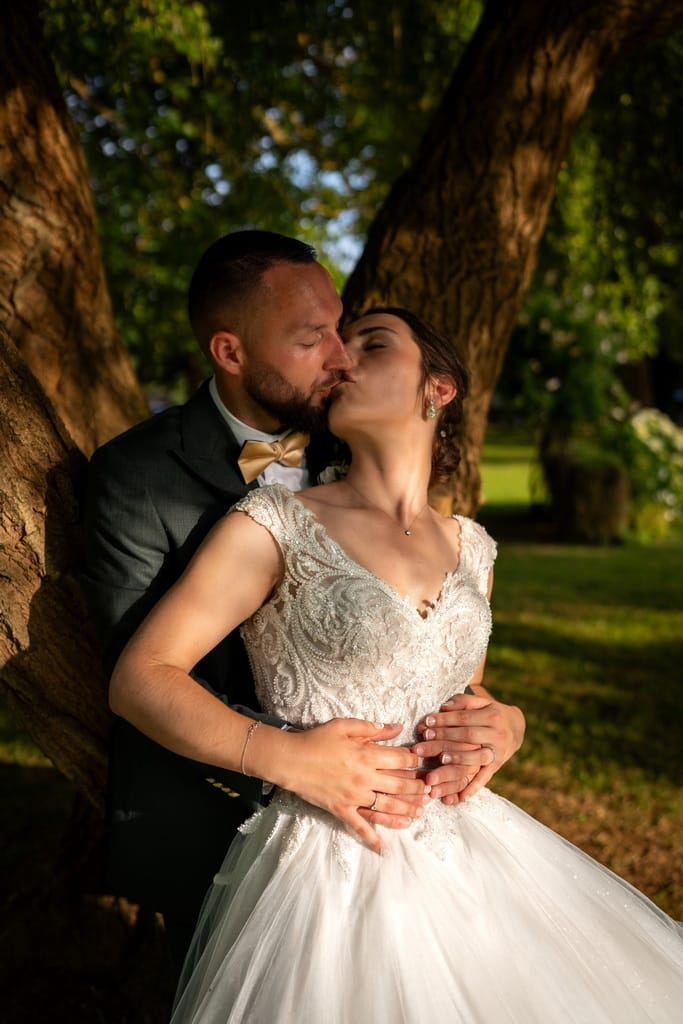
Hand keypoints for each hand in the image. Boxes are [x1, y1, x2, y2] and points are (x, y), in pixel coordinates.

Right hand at [271, 720, 425, 852]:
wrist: (290, 760)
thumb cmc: (316, 740)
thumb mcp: (344, 726)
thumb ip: (372, 728)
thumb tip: (397, 727)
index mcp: (367, 755)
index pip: (400, 759)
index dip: (414, 761)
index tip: (421, 763)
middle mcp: (365, 778)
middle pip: (400, 785)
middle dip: (417, 788)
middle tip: (430, 791)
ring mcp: (355, 797)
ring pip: (387, 807)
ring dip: (406, 811)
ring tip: (419, 814)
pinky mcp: (343, 810)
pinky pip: (360, 827)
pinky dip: (373, 839)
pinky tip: (384, 849)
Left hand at [412, 689, 524, 803]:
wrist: (516, 728)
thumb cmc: (491, 713)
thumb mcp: (481, 703)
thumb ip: (462, 702)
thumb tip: (444, 706)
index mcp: (492, 716)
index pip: (464, 718)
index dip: (445, 720)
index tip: (426, 723)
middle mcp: (497, 734)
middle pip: (468, 736)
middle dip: (444, 739)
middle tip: (423, 744)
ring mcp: (499, 751)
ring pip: (477, 757)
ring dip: (458, 759)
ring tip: (440, 760)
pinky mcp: (498, 765)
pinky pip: (485, 777)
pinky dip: (473, 787)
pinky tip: (460, 797)